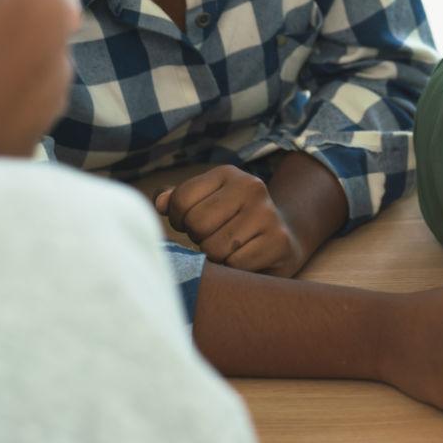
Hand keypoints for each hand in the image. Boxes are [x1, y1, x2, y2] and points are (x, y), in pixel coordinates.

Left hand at [162, 165, 308, 277]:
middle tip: (211, 238)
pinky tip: (242, 260)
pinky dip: (232, 268)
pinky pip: (235, 264)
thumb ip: (179, 200)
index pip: (181, 199)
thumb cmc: (233, 221)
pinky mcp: (277, 241)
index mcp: (228, 174)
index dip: (178, 219)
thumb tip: (159, 204)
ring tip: (227, 249)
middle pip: (197, 223)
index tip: (190, 225)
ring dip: (215, 257)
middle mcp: (250, 187)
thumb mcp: (207, 202)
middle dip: (197, 238)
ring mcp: (266, 214)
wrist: (283, 239)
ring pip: (214, 248)